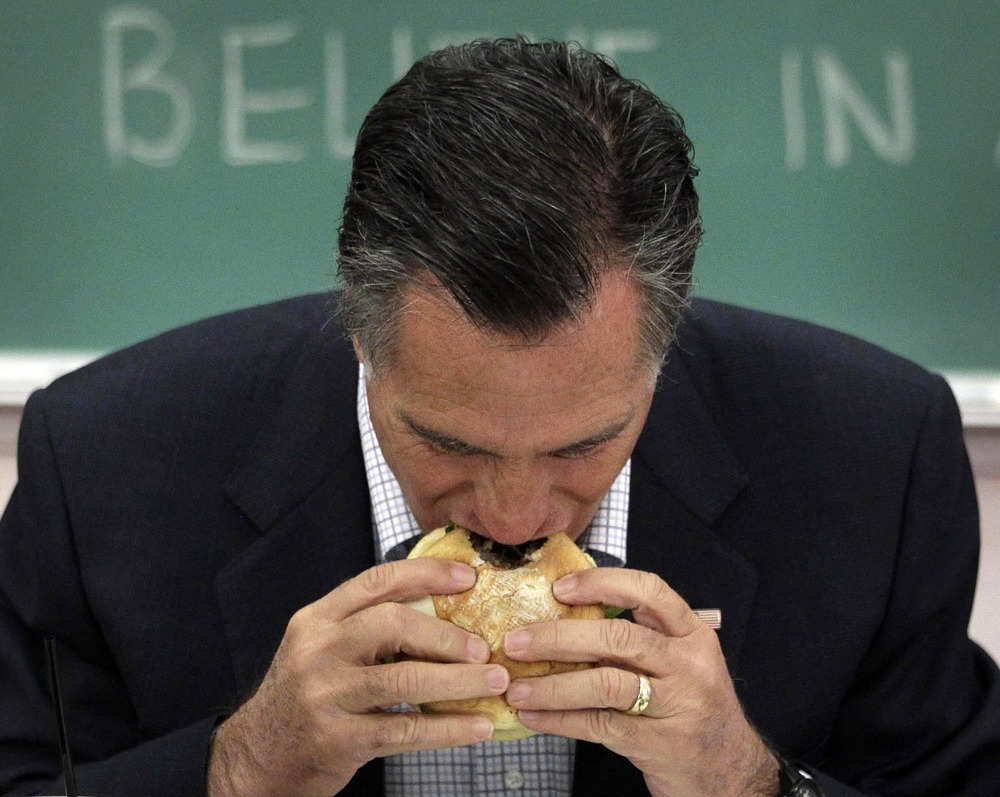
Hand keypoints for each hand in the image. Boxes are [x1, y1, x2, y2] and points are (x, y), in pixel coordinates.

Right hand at [207, 558, 508, 796]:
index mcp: (318, 619)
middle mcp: (318, 650)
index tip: (468, 577)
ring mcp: (325, 696)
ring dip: (459, 682)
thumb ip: (368, 626)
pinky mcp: (337, 740)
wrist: (258, 755)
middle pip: (393, 624)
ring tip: (495, 683)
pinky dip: (449, 729)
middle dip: (447, 635)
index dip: (426, 573)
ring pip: (404, 680)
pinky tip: (478, 728)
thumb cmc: (307, 694)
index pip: (376, 582)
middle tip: (485, 648)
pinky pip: (405, 731)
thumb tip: (446, 607)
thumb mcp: (324, 648)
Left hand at [502, 568, 778, 796]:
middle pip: (618, 638)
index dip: (602, 583)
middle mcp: (688, 664)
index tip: (560, 588)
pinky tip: (533, 716)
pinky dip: (560, 720)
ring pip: (605, 684)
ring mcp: (676, 705)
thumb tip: (564, 615)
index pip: (649, 591)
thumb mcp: (679, 661)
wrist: (728, 770)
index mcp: (692, 634)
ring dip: (552, 685)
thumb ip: (638, 636)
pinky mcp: (656, 743)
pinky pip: (599, 725)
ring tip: (515, 687)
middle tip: (516, 641)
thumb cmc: (691, 705)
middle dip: (559, 637)